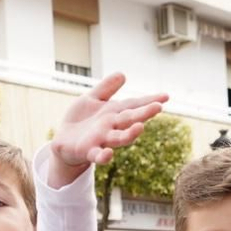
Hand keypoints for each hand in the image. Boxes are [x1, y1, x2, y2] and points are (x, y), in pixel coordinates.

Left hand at [46, 73, 167, 186]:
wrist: (64, 142)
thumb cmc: (81, 120)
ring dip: (130, 134)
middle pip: (130, 119)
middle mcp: (111, 127)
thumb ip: (106, 88)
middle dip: (144, 114)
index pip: (134, 105)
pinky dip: (104, 156)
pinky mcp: (89, 151)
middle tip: (158, 107)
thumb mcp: (91, 99)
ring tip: (140, 127)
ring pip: (119, 138)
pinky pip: (98, 155)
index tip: (166, 96)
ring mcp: (101, 140)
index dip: (149, 100)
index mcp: (114, 113)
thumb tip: (123, 74)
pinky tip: (108, 153)